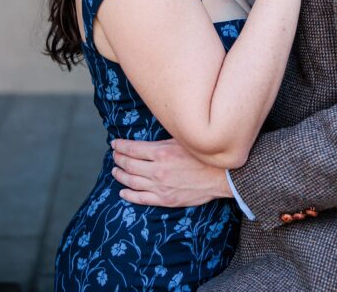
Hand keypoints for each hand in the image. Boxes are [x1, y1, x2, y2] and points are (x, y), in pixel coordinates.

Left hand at [111, 138, 230, 206]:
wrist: (222, 177)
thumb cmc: (205, 156)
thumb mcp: (185, 141)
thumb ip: (166, 141)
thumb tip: (152, 137)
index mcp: (161, 153)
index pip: (132, 149)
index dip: (121, 146)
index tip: (115, 144)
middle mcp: (157, 170)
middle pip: (129, 165)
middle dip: (118, 159)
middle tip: (114, 156)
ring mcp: (159, 187)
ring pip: (131, 181)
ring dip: (120, 175)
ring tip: (115, 171)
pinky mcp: (165, 199)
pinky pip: (141, 198)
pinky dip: (129, 195)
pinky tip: (123, 192)